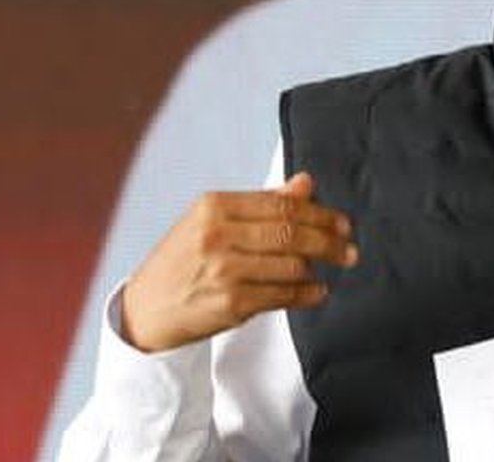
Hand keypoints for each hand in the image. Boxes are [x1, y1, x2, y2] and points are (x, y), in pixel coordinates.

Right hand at [119, 172, 356, 351]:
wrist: (144, 309)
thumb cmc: (183, 261)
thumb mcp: (214, 221)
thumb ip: (262, 203)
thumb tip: (305, 183)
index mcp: (214, 206)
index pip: (283, 205)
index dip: (321, 214)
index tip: (342, 223)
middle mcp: (217, 235)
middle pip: (292, 233)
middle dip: (329, 241)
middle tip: (348, 248)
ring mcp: (224, 271)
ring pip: (292, 265)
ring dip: (319, 268)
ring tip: (330, 268)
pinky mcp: (230, 304)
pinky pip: (283, 295)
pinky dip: (306, 294)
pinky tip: (316, 291)